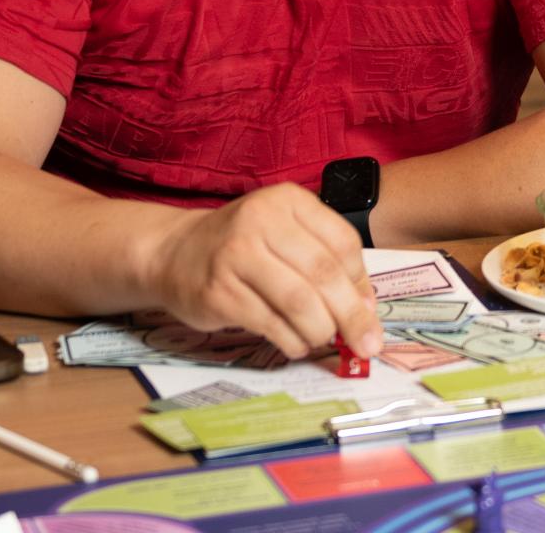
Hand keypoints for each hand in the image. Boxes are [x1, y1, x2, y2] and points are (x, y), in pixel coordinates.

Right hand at [143, 182, 380, 359]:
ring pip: (298, 302)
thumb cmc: (244, 245)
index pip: (342, 242)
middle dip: (351, 315)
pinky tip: (297, 343)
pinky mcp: (218, 291)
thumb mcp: (286, 235)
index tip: (369, 311)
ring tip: (324, 340)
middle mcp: (260, 220)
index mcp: (287, 200)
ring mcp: (235, 255)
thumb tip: (366, 308)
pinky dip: (293, 340)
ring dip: (321, 330)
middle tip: (367, 345)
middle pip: (323, 274)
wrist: (174, 252)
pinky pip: (270, 323)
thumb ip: (326, 261)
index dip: (360, 282)